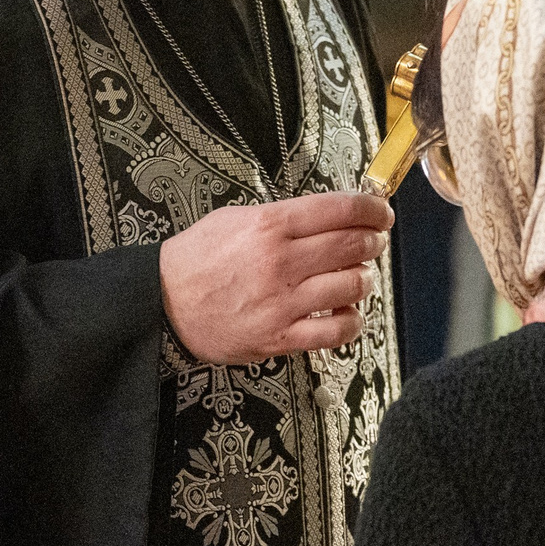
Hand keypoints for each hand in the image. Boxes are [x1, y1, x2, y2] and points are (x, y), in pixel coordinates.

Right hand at [160, 192, 393, 365]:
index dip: (371, 208)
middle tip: (374, 240)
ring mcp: (283, 303)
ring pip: (351, 286)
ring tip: (358, 275)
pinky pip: (335, 332)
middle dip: (373, 240)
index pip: (339, 210)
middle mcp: (281, 262)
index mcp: (269, 226)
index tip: (381, 211)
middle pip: (352, 245)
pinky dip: (351, 320)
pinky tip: (346, 312)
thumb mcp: (235, 218)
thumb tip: (328, 215)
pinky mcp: (280, 337)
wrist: (163, 302)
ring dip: (365, 278)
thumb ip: (282, 216)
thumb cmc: (197, 258)